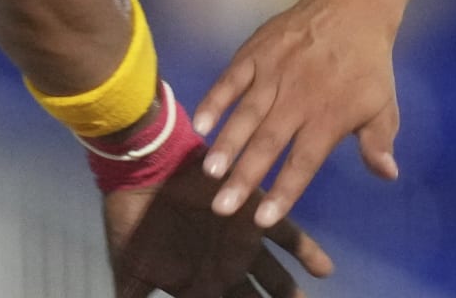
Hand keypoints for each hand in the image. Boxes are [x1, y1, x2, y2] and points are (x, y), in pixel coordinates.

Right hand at [104, 159, 332, 297]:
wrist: (139, 171)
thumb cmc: (132, 221)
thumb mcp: (130, 271)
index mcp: (197, 284)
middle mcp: (223, 267)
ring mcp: (240, 243)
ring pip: (274, 276)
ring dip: (291, 292)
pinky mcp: (253, 213)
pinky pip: (285, 235)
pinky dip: (305, 251)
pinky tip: (325, 270)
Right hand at [191, 0, 403, 228]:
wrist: (353, 5)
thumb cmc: (368, 63)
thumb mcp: (384, 104)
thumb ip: (379, 142)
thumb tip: (386, 175)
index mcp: (328, 116)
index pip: (302, 162)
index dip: (283, 192)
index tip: (263, 220)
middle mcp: (298, 98)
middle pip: (267, 144)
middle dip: (244, 178)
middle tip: (222, 208)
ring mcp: (274, 73)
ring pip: (246, 114)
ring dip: (227, 144)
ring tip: (210, 172)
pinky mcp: (256, 52)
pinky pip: (231, 79)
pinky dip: (214, 100)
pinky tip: (199, 123)